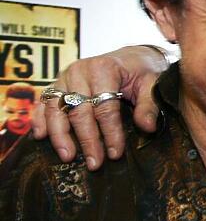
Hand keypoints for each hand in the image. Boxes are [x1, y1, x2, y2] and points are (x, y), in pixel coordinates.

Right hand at [32, 45, 170, 169]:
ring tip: (68, 156)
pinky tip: (40, 136)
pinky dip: (40, 119)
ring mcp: (64, 77)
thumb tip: (147, 127)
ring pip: (56, 108)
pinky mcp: (57, 84)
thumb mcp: (152, 83)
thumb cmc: (141, 71)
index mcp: (104, 68)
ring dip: (60, 135)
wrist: (130, 57)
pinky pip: (44, 103)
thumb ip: (149, 105)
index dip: (110, 132)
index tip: (115, 154)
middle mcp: (79, 71)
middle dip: (87, 140)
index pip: (105, 107)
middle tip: (94, 163)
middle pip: (79, 111)